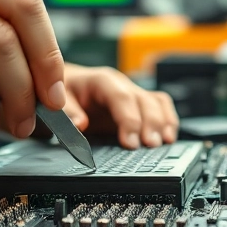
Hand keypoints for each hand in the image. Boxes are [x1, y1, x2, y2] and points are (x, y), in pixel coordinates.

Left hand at [58, 64, 178, 148]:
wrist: (68, 85)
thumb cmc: (64, 93)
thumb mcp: (58, 101)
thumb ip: (67, 112)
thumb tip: (81, 124)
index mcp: (101, 81)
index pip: (120, 97)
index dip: (129, 120)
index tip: (130, 142)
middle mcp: (121, 84)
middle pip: (143, 100)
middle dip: (150, 123)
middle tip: (150, 145)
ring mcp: (133, 92)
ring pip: (156, 102)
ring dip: (163, 122)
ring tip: (163, 143)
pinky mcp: (139, 103)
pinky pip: (160, 105)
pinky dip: (168, 120)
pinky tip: (169, 136)